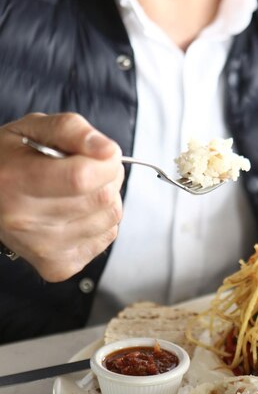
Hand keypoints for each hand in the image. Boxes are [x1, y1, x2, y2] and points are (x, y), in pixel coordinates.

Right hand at [0, 112, 124, 280]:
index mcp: (14, 181)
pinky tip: (76, 213)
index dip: (106, 161)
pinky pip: (106, 238)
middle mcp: (25, 220)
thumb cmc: (11, 161)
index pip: (81, 177)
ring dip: (105, 200)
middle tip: (89, 169)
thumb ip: (71, 130)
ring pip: (110, 219)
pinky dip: (100, 222)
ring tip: (80, 191)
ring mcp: (42, 248)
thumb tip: (107, 150)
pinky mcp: (58, 266)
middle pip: (102, 198)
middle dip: (108, 177)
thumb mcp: (33, 128)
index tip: (103, 153)